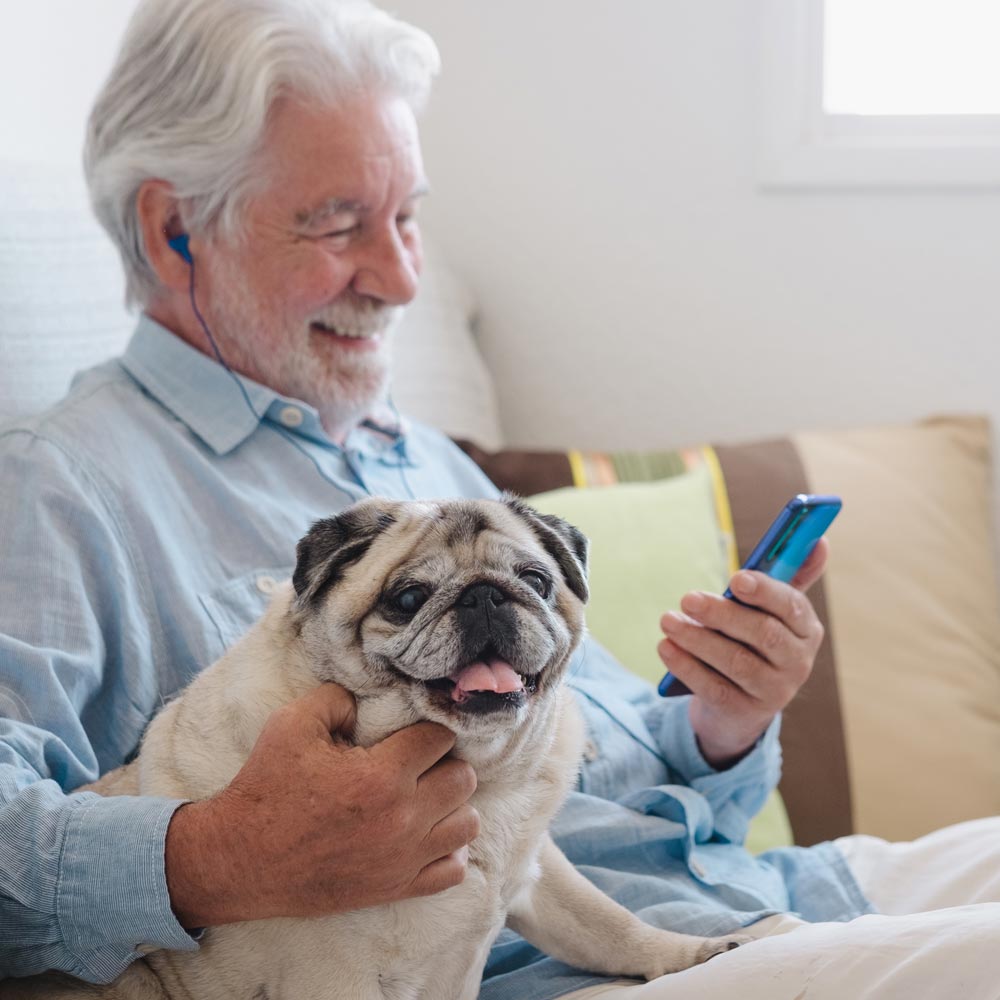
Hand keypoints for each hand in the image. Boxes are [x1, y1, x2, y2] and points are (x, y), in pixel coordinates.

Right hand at [165, 683, 479, 926]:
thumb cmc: (266, 787)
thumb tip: (368, 699)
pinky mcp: (395, 887)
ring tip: (425, 796)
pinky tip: (427, 834)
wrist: (239, 859)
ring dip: (452, 805)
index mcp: (381, 775)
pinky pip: (453, 871)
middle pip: (463, 779)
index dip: (427, 728)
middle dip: (444, 762)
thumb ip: (339, 698)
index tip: (411, 731)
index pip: (440, 737)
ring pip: (467, 823)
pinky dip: (450, 850)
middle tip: (418, 761)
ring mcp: (402, 858)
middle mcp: (401, 818)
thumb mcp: (292, 724)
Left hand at [658, 539, 827, 768]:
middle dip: (722, 614)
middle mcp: (798, 662)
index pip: (792, 607)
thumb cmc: (754, 642)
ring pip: (735, 661)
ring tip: (667, 620)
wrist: (739, 705)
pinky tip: (666, 647)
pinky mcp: (743, 711)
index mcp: (807, 630)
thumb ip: (789, 576)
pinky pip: (713, 687)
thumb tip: (820, 540)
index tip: (735, 579)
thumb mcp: (772, 612)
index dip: (765, 591)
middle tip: (687, 598)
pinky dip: (686, 665)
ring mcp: (773, 691)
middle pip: (762, 634)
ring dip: (696, 638)